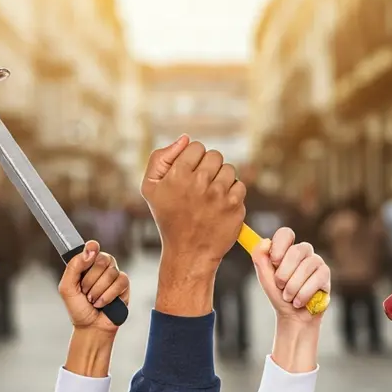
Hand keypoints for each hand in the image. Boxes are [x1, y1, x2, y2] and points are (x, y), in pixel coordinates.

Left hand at [59, 240, 129, 334]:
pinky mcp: (124, 284)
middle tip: (85, 291)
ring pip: (111, 272)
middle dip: (90, 279)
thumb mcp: (67, 288)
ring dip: (98, 290)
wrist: (90, 326)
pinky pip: (120, 282)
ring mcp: (114, 274)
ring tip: (93, 300)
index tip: (90, 253)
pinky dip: (108, 295)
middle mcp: (101, 266)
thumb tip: (89, 251)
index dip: (92, 248)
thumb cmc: (78, 308)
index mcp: (87, 263)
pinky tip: (102, 303)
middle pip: (101, 259)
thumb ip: (74, 267)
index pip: (92, 247)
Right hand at [140, 135, 245, 270]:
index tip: (189, 174)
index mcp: (178, 175)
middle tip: (200, 186)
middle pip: (215, 155)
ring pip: (229, 169)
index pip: (196, 147)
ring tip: (210, 196)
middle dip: (209, 167)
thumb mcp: (150, 187)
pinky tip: (220, 205)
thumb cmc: (168, 217)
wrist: (188, 252)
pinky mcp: (235, 207)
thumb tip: (185, 139)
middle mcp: (200, 183)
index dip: (193, 159)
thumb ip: (160, 158)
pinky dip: (232, 194)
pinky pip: (240, 186)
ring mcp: (219, 195)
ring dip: (221, 180)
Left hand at [252, 227, 329, 325]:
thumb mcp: (264, 276)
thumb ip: (260, 257)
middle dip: (284, 273)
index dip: (280, 246)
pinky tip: (299, 301)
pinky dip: (304, 294)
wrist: (292, 316)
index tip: (274, 262)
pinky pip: (316, 279)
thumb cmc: (278, 293)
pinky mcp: (325, 274)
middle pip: (296, 250)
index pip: (286, 233)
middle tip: (280, 286)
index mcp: (287, 248)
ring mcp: (316, 261)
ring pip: (306, 266)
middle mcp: (303, 251)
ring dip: (293, 287)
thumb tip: (265, 242)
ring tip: (288, 297)